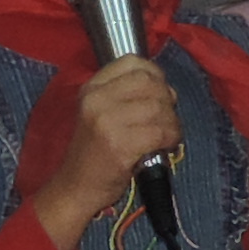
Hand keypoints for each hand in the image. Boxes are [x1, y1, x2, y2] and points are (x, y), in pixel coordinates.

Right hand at [21, 54, 183, 249]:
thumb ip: (125, 95)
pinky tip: (166, 146)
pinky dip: (171, 138)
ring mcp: (106, 122)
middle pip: (150, 83)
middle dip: (167, 100)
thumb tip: (166, 90)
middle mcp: (96, 100)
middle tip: (166, 119)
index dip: (155, 74)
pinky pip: (160, 131)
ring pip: (158, 107)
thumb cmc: (93, 151)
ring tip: (168, 135)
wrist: (75, 187)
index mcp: (91, 88)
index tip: (159, 93)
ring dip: (172, 122)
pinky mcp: (120, 145)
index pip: (132, 62)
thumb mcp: (99, 112)